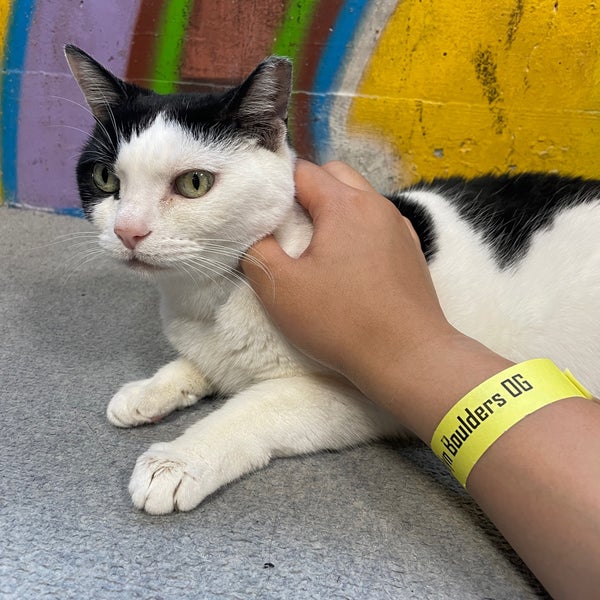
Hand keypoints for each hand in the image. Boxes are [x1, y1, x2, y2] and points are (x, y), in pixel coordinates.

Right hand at [242, 160, 503, 435]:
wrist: (408, 356)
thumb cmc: (340, 321)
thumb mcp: (281, 289)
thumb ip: (257, 251)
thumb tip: (255, 233)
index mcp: (344, 205)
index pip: (303, 171)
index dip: (277, 184)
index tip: (263, 209)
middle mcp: (376, 204)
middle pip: (336, 175)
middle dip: (308, 189)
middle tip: (289, 224)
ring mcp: (399, 226)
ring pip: (360, 197)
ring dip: (335, 208)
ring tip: (319, 244)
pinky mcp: (411, 249)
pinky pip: (379, 222)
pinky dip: (359, 227)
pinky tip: (351, 260)